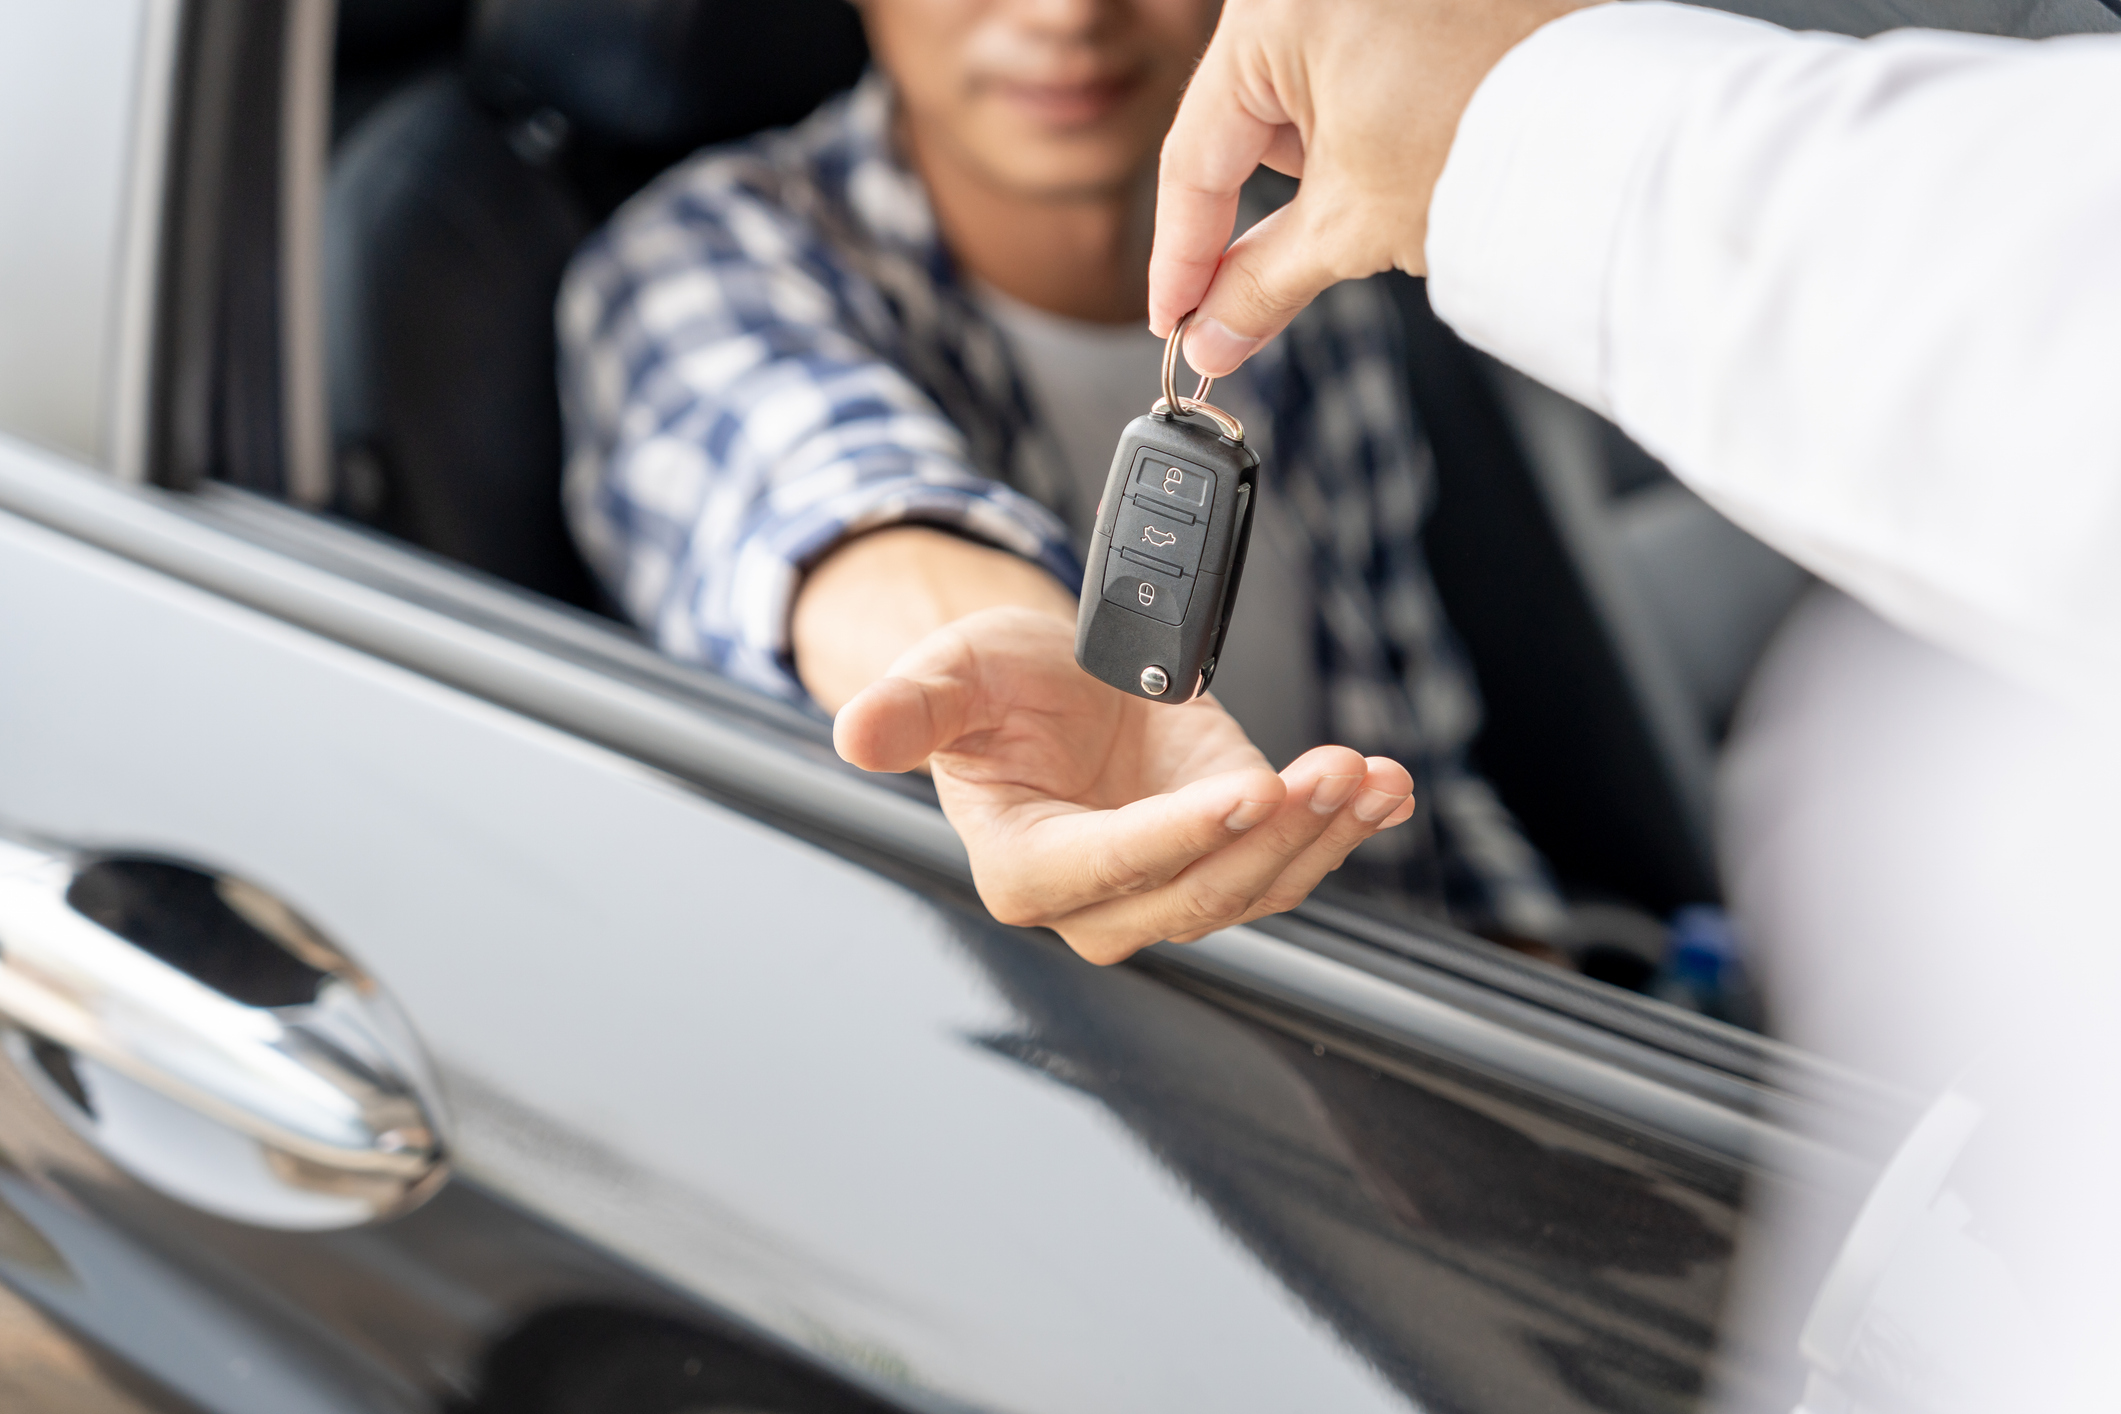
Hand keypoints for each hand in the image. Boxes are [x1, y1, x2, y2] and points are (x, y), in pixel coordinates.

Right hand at [835, 607, 1413, 964]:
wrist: (1052, 685)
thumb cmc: (995, 687)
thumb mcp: (949, 676)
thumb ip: (910, 712)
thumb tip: (856, 734)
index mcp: (1023, 868)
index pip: (1104, 872)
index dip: (1176, 839)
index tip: (1241, 793)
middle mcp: (1099, 900)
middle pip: (1196, 896)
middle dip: (1271, 841)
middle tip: (1327, 773)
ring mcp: (1172, 885)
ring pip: (1256, 888)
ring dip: (1323, 836)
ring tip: (1368, 775)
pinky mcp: (1227, 860)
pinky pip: (1290, 865)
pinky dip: (1344, 828)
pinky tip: (1385, 789)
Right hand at [1149, 0, 1604, 374]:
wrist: (1621, 114)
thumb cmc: (1502, 129)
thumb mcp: (1355, 223)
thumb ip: (1262, 284)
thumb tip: (1211, 336)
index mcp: (1271, 11)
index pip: (1191, 158)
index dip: (1180, 259)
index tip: (1177, 324)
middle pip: (1245, 126)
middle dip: (1273, 208)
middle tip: (1292, 277)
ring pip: (1305, 103)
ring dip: (1330, 168)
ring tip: (1400, 186)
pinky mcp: (1418, 7)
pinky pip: (1356, 73)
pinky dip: (1369, 130)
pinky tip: (1417, 156)